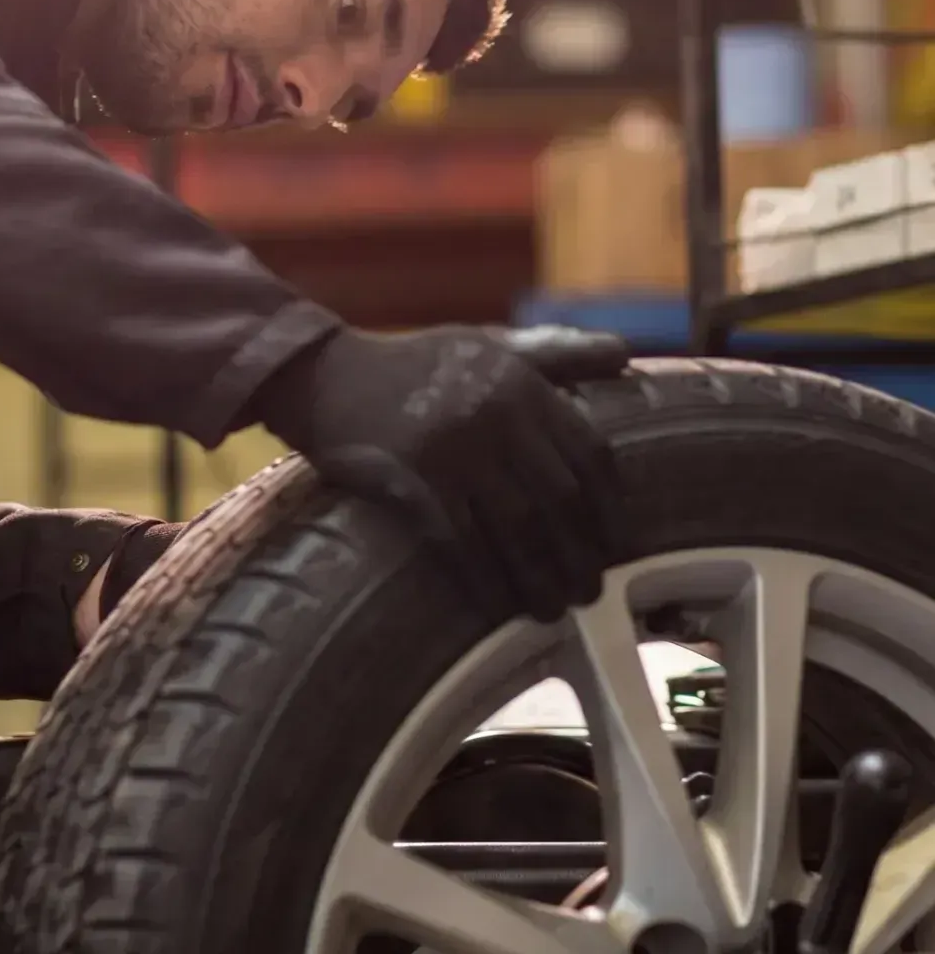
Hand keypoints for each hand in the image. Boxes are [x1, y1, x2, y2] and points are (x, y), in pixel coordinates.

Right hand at [253, 324, 630, 621]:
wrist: (328, 375)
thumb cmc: (415, 363)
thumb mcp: (490, 345)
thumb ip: (556, 353)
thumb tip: (624, 354)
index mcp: (521, 382)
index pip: (588, 451)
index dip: (609, 506)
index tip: (617, 542)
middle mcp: (496, 414)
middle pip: (558, 498)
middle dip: (580, 552)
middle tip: (590, 590)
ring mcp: (455, 448)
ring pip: (517, 527)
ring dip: (540, 576)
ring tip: (554, 609)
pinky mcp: (414, 480)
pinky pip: (462, 542)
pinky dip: (487, 579)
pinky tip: (499, 605)